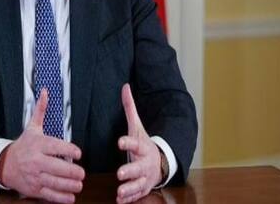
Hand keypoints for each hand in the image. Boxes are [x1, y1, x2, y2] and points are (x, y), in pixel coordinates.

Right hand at [0, 89, 84, 202]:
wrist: (3, 164)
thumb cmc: (22, 146)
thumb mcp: (32, 127)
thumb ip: (41, 110)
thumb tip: (45, 93)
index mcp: (38, 144)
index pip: (57, 147)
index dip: (70, 151)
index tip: (78, 153)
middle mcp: (36, 161)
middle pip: (58, 168)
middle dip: (73, 172)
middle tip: (81, 173)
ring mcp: (35, 176)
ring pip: (56, 182)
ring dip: (70, 185)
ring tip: (79, 184)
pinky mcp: (34, 189)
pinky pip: (49, 195)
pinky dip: (62, 198)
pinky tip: (70, 196)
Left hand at [116, 84, 162, 203]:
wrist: (160, 162)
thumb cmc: (144, 143)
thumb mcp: (137, 126)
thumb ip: (130, 108)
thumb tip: (125, 86)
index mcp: (142, 146)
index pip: (135, 143)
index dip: (127, 142)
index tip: (119, 142)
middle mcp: (145, 162)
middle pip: (138, 167)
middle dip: (130, 171)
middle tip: (120, 173)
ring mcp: (145, 177)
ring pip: (138, 184)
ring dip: (129, 188)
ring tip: (119, 191)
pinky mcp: (143, 187)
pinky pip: (137, 194)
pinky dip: (129, 198)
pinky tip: (120, 200)